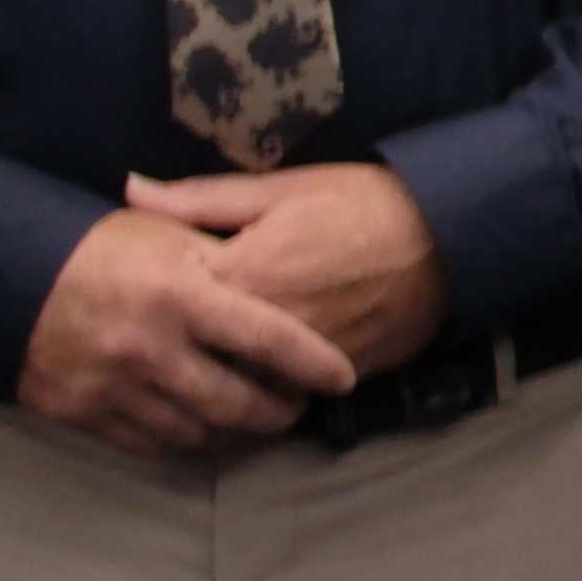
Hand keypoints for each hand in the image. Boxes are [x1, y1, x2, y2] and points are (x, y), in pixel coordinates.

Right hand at [18, 205, 356, 450]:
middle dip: (280, 411)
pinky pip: (153, 444)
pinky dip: (188, 441)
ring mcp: (114, 386)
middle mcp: (150, 347)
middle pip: (240, 404)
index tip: (342, 377)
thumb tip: (283, 276)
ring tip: (255, 416)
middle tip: (297, 404)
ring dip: (236, 431)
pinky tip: (204, 427)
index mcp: (179, 293)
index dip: (314, 364)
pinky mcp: (83, 414)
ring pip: (200, 433)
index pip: (269, 339)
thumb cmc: (96, 246)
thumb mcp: (164, 234)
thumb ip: (223, 259)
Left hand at [138, 163, 449, 374]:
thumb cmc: (362, 202)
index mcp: (244, 274)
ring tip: (206, 367)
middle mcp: (271, 327)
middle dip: (182, 351)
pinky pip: (289, 392)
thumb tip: (130, 190)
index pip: (172, 306)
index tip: (139, 295)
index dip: (153, 301)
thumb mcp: (280, 188)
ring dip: (224, 378)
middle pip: (202, 355)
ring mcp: (307, 358)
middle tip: (160, 344)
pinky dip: (270, 386)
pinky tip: (259, 374)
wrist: (451, 236)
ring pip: (245, 383)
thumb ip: (200, 198)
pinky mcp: (341, 376)